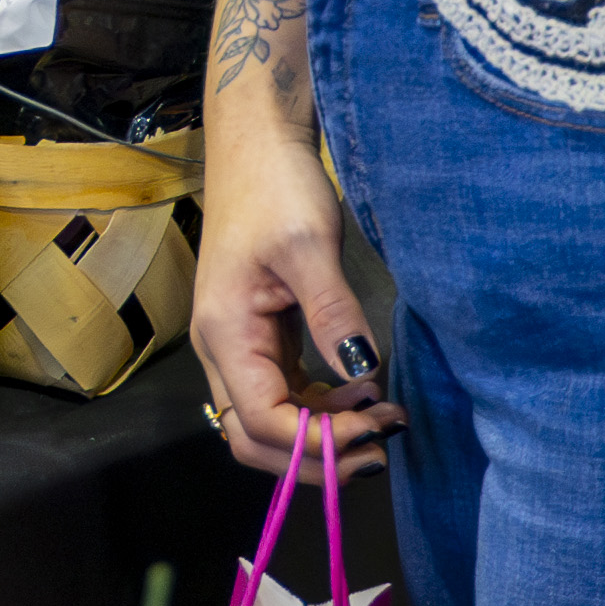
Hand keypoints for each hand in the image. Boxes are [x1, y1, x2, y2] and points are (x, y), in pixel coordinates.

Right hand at [188, 106, 400, 476]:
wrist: (256, 146)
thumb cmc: (276, 187)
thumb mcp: (310, 246)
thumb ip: (333, 314)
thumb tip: (364, 374)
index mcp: (226, 333)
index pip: (262, 421)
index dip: (316, 443)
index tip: (375, 430)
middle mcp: (222, 350)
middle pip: (256, 440)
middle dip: (315, 459)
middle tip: (380, 449)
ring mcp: (239, 347)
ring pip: (271, 425)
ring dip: (322, 437)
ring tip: (382, 419)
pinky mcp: (261, 338)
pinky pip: (285, 396)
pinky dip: (322, 409)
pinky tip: (362, 390)